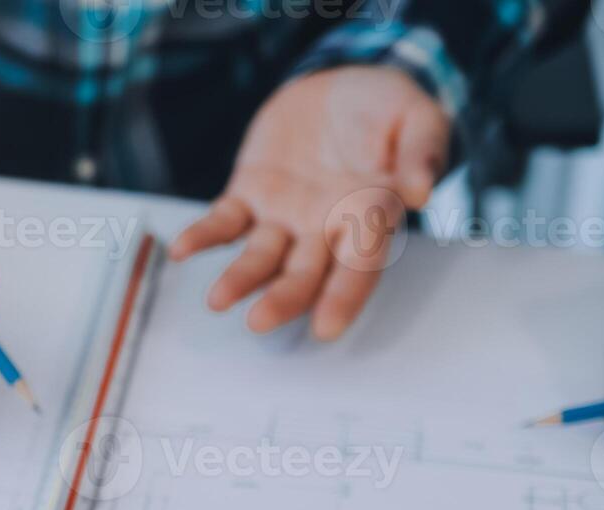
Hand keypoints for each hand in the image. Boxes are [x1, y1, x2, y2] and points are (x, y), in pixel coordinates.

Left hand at [172, 66, 450, 339]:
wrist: (342, 86)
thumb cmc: (389, 109)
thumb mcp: (419, 117)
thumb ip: (422, 151)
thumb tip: (419, 190)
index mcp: (370, 217)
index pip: (359, 267)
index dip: (343, 298)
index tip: (327, 328)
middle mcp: (324, 228)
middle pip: (304, 275)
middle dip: (283, 299)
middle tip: (259, 321)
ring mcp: (284, 215)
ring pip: (260, 257)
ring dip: (240, 279)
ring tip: (217, 300)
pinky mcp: (250, 194)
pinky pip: (223, 222)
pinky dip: (203, 236)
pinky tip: (180, 250)